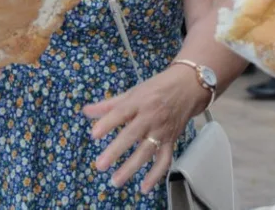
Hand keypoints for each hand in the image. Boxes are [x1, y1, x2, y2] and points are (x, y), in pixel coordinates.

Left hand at [82, 65, 202, 193]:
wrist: (188, 87)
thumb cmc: (156, 89)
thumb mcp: (133, 92)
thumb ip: (109, 104)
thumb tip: (86, 111)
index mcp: (139, 101)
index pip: (121, 113)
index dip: (107, 123)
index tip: (94, 135)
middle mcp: (150, 116)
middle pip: (132, 134)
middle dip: (116, 150)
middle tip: (100, 165)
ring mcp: (161, 130)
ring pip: (146, 151)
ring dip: (131, 167)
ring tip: (116, 180)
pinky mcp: (171, 140)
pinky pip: (164, 159)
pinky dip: (156, 174)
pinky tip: (144, 187)